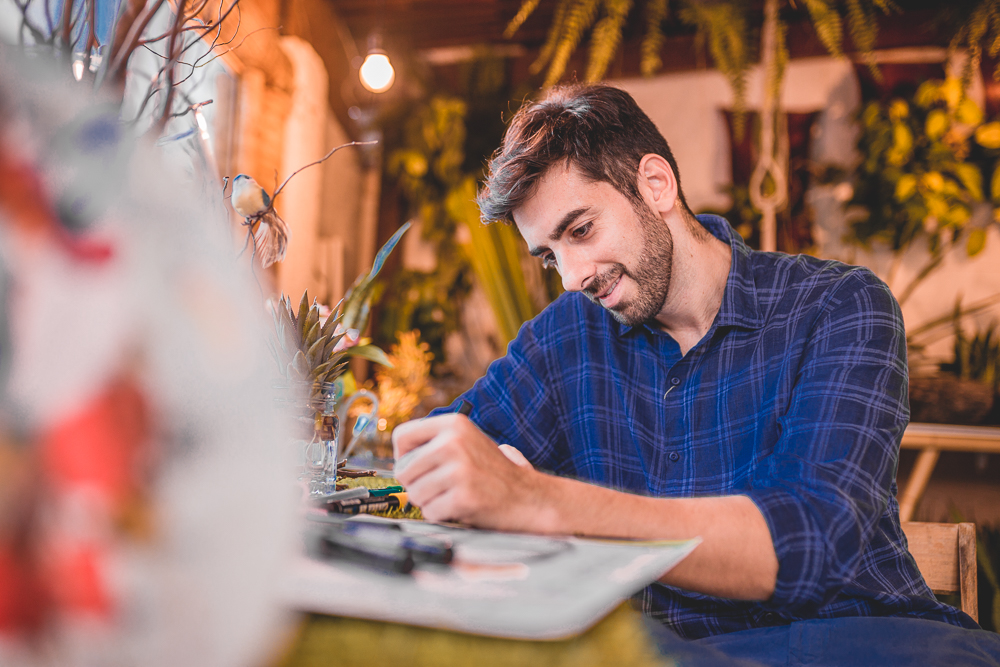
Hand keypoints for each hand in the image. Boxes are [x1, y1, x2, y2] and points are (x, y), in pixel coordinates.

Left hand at [391, 414, 546, 529]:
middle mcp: (454, 442)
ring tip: (454, 495)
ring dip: (430, 501)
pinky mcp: (463, 497)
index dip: (405, 456)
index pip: (402, 436)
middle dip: (417, 483)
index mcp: (454, 424)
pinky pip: (430, 512)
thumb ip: (434, 441)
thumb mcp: (466, 442)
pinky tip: (462, 507)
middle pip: (403, 469)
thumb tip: (396, 452)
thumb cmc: (491, 473)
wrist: (529, 497)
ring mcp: (459, 469)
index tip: (421, 466)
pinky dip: (442, 515)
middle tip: (442, 485)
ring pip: (414, 493)